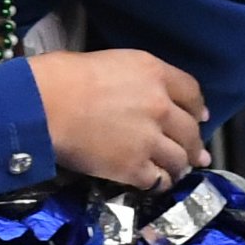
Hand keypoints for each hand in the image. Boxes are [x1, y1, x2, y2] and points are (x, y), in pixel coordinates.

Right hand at [29, 49, 208, 188]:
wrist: (45, 105)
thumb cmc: (65, 76)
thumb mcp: (112, 62)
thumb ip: (138, 80)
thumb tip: (144, 95)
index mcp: (155, 74)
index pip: (192, 92)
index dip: (197, 108)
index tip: (199, 118)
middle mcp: (161, 106)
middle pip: (190, 130)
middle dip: (194, 144)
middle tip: (195, 154)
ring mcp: (150, 139)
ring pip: (179, 159)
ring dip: (179, 166)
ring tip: (176, 171)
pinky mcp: (134, 167)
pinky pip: (158, 180)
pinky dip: (158, 182)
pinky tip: (154, 182)